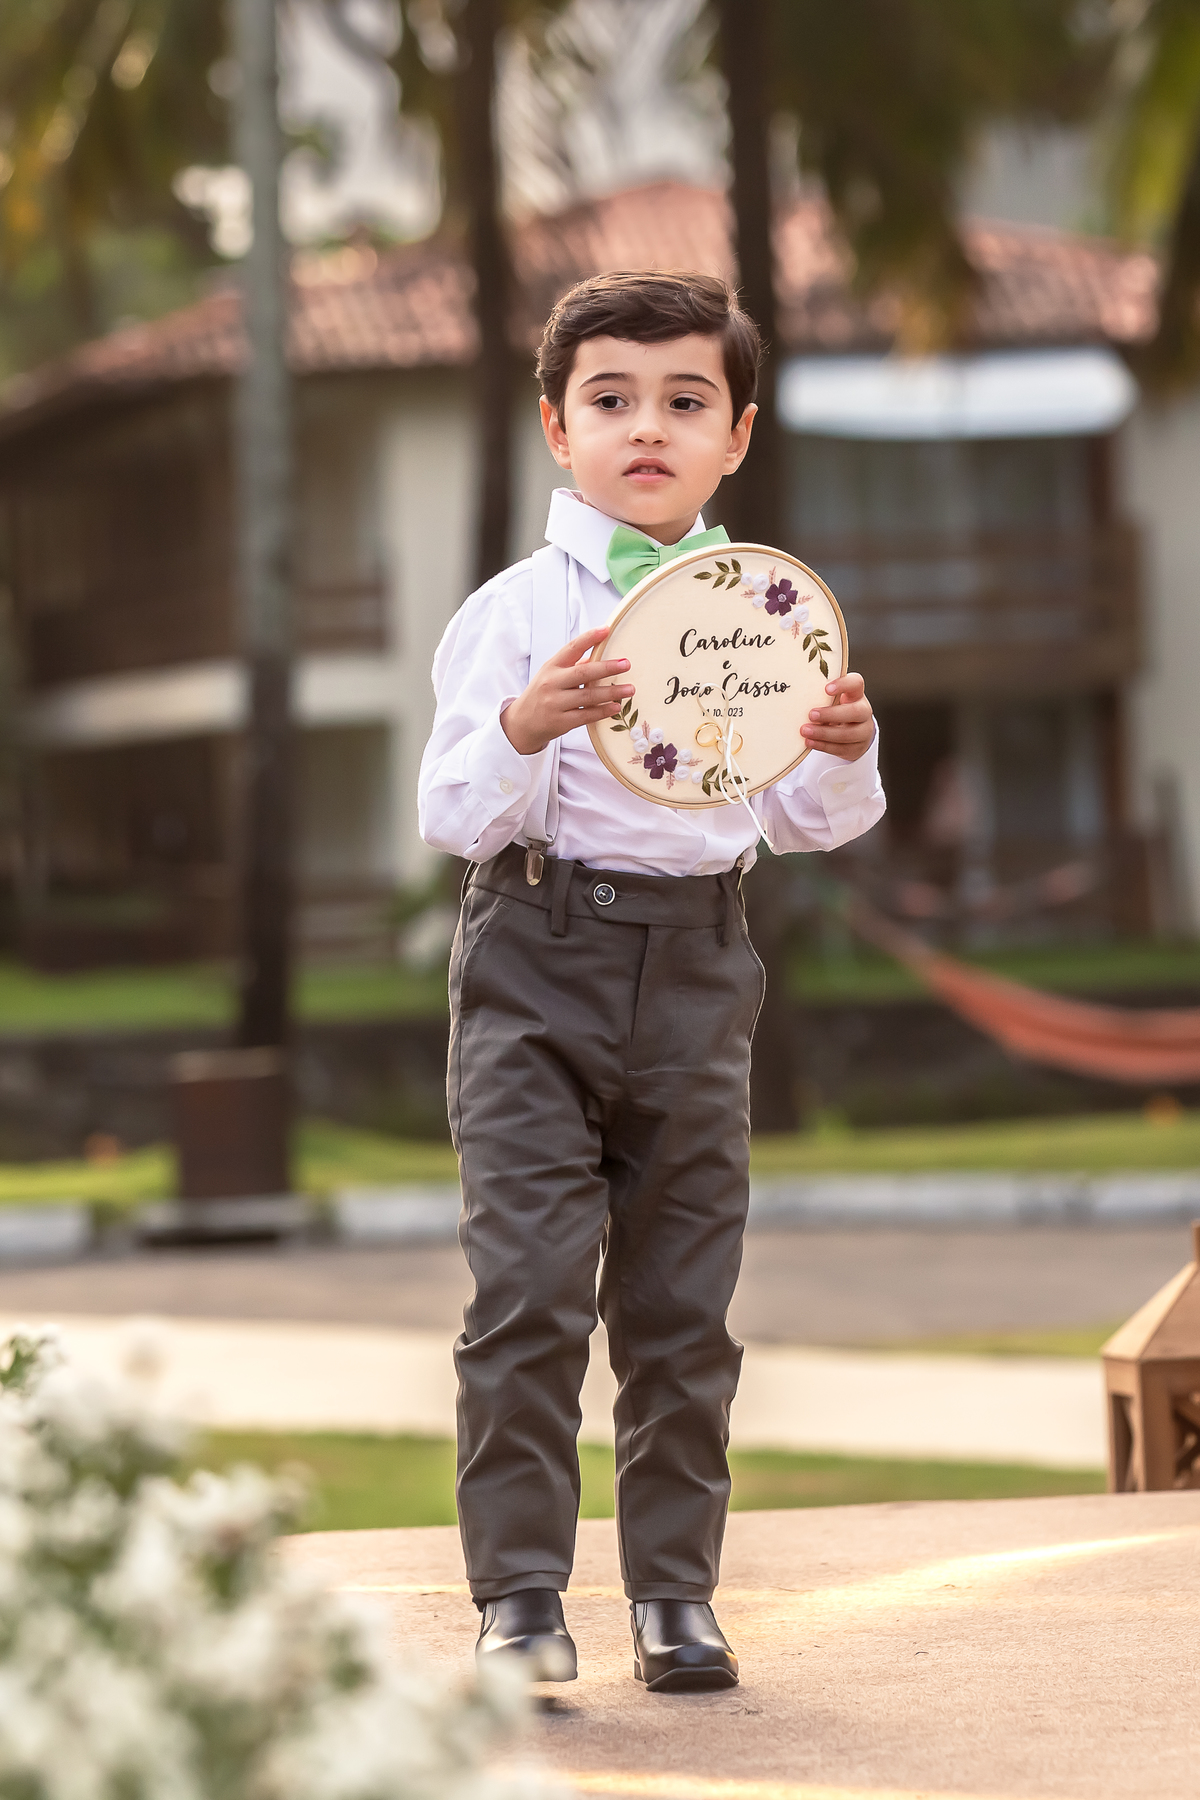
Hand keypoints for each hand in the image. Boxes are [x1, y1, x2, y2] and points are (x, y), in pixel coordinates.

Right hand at [502, 627, 633, 755]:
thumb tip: (600, 656)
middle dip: (607, 668)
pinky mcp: (561, 722)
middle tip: (626, 664)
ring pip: (588, 696)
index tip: (606, 630)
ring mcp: (555, 703)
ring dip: (612, 692)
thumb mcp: (552, 675)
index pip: (572, 648)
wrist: (522, 723)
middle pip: (583, 673)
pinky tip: (616, 707)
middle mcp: (551, 683)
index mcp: (551, 666)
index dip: (589, 638)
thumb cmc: (542, 694)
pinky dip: (603, 711)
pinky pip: (586, 716)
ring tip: (629, 689)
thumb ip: (573, 666)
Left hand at [801, 672, 874, 761]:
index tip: (826, 689)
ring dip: (824, 733)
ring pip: (848, 734)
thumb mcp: (833, 701)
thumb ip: (821, 697)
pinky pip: (841, 748)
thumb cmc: (837, 711)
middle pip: (855, 712)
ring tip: (805, 731)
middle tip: (811, 714)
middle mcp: (864, 711)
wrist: (852, 734)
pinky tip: (810, 742)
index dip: (843, 685)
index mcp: (856, 695)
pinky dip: (823, 745)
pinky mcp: (856, 748)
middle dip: (831, 714)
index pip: (856, 683)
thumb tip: (796, 696)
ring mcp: (863, 731)